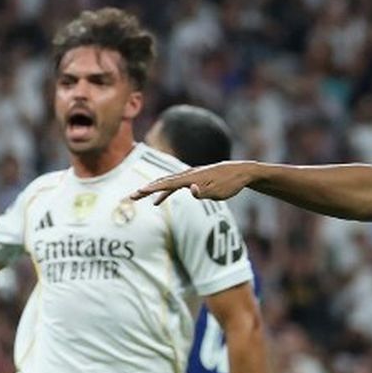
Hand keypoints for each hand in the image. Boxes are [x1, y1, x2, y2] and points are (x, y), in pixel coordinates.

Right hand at [129, 161, 256, 204]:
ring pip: (166, 183)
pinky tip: (159, 201)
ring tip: (138, 196)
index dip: (153, 189)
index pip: (168, 184)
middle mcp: (188, 174)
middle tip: (130, 196)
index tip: (139, 192)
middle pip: (162, 181)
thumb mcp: (219, 192)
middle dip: (146, 189)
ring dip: (152, 190)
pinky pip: (174, 185)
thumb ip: (204, 192)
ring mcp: (190, 176)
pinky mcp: (193, 179)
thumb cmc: (230, 184)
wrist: (240, 172)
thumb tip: (191, 190)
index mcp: (191, 177)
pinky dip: (164, 192)